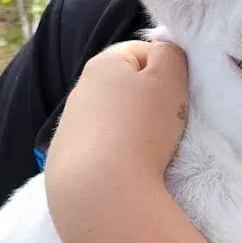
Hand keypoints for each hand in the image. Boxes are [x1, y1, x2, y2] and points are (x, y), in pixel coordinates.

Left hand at [46, 39, 189, 182]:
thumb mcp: (170, 80)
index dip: (165, 71)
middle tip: (166, 125)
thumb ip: (171, 54)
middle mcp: (79, 90)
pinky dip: (113, 155)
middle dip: (146, 102)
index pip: (142, 51)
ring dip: (129, 130)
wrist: (101, 191)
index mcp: (102, 64)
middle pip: (124, 87)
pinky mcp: (64, 160)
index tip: (177, 97)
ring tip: (147, 153)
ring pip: (111, 119)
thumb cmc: (142, 129)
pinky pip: (97, 148)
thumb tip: (162, 51)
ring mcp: (69, 126)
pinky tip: (125, 170)